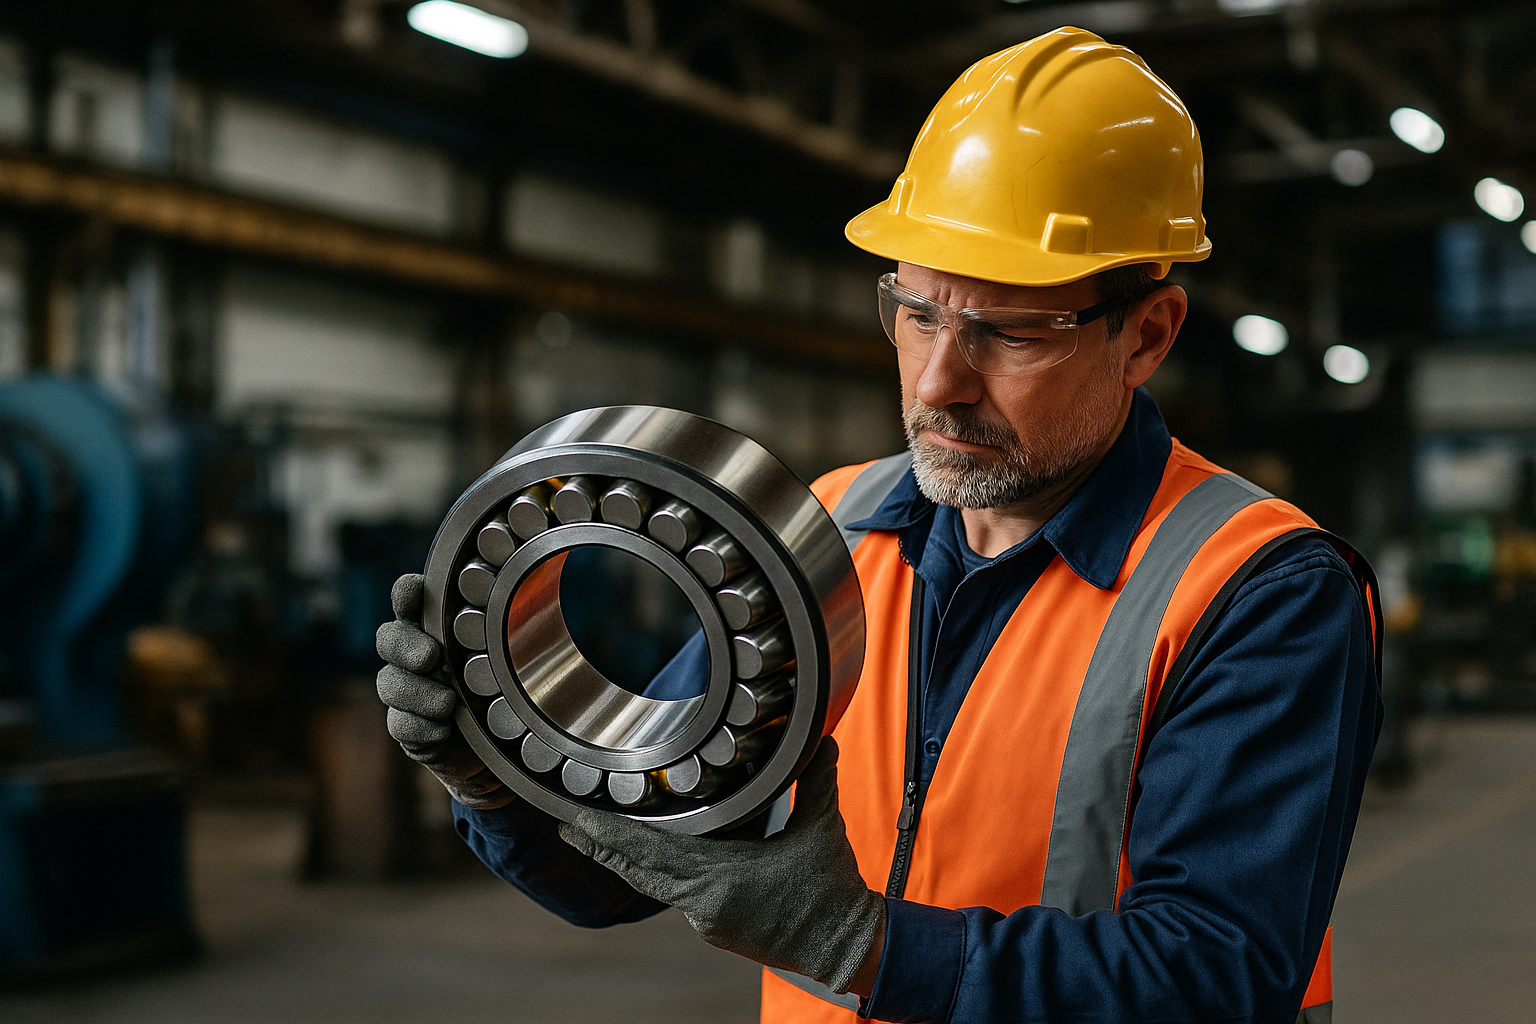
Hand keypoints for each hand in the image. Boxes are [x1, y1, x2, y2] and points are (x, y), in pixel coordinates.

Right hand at [375, 574, 512, 809]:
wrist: (497, 744)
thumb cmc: (501, 685)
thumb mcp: (506, 655)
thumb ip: (504, 627)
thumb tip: (528, 591)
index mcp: (434, 626)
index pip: (409, 600)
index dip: (407, 592)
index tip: (416, 589)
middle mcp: (412, 653)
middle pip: (388, 638)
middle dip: (405, 646)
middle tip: (430, 657)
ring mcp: (404, 690)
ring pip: (390, 683)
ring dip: (417, 693)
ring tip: (448, 703)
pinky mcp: (404, 726)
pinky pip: (399, 724)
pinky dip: (421, 727)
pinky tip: (443, 729)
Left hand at [557, 737, 884, 994]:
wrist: (847, 948)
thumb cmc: (833, 892)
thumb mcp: (823, 827)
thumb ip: (816, 778)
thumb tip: (821, 736)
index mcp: (721, 878)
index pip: (650, 853)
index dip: (609, 836)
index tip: (576, 820)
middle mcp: (704, 904)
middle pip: (638, 872)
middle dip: (601, 847)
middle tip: (567, 824)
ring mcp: (707, 920)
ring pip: (656, 884)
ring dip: (629, 859)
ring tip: (595, 836)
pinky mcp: (716, 928)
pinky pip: (678, 894)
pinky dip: (660, 872)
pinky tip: (652, 855)